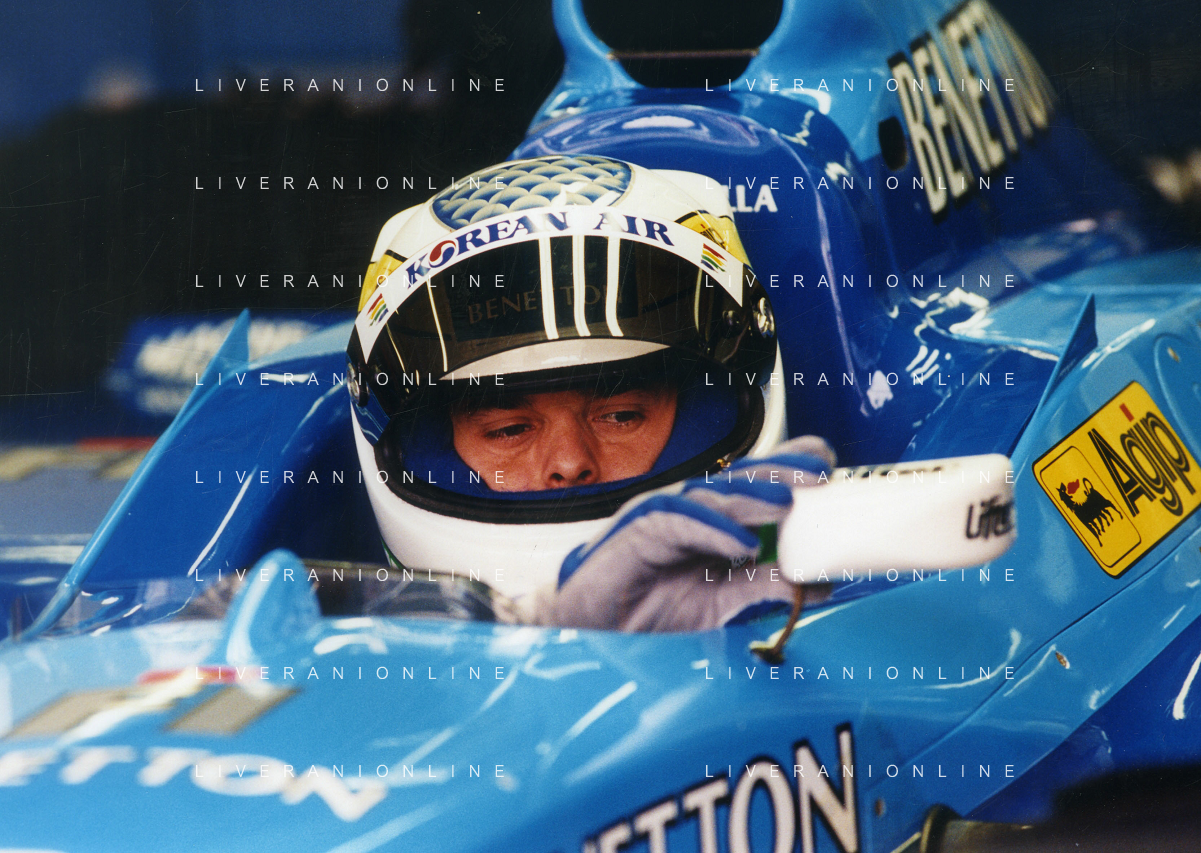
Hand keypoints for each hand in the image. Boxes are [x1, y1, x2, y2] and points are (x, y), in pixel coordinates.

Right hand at [542, 436, 834, 631]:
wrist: (591, 636)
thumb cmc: (648, 616)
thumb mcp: (722, 605)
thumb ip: (763, 589)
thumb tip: (817, 584)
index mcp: (712, 522)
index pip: (755, 486)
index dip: (790, 472)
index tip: (830, 470)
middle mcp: (689, 512)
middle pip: (739, 480)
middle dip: (781, 472)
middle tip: (820, 473)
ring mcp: (661, 517)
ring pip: (710, 494)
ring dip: (750, 496)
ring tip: (786, 504)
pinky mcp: (635, 534)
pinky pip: (675, 521)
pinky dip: (710, 528)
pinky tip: (741, 542)